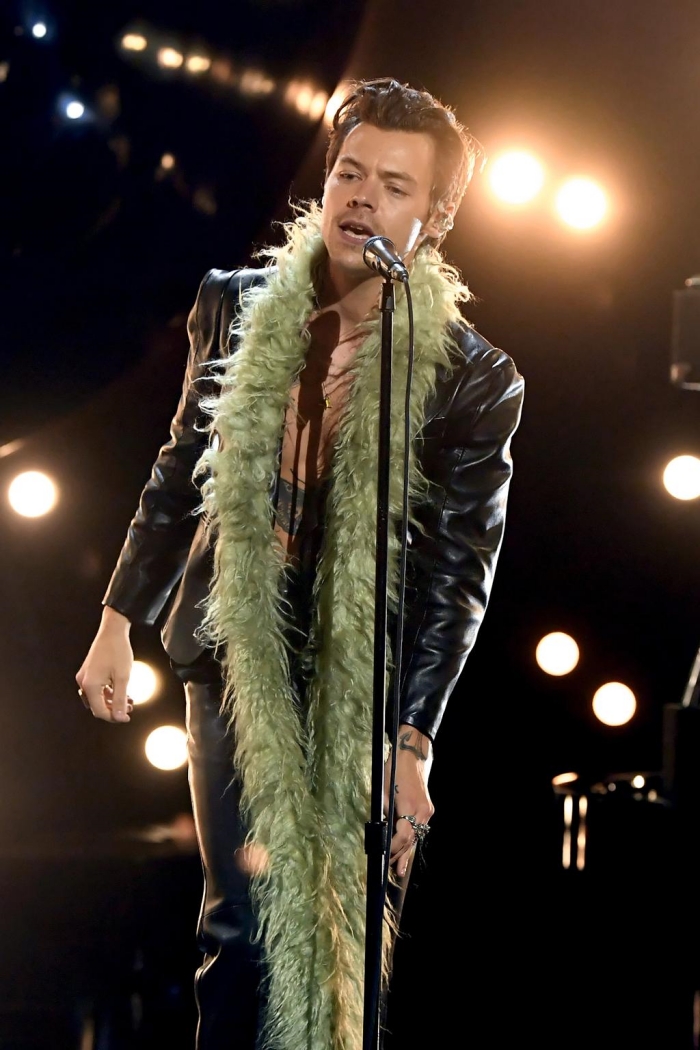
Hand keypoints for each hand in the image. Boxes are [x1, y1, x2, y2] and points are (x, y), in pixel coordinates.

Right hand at [75, 606, 133, 723]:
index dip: (114, 717)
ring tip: (128, 699)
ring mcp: (85, 676)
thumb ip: (120, 699)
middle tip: (129, 708)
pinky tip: (120, 690)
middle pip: (97, 706)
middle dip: (113, 709)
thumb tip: (119, 717)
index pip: (100, 711)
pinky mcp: (88, 671)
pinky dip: (108, 692)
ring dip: (111, 701)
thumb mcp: (123, 678)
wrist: (113, 630)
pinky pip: (97, 688)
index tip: (127, 717)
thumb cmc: (118, 650)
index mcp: (90, 686)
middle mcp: (83, 682)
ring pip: (97, 697)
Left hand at [384, 725, 433, 877]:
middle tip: (395, 871)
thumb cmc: (394, 770)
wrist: (412, 755)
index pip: (402, 835)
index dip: (393, 848)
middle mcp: (422, 811)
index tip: (385, 856)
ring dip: (408, 850)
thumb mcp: (383, 791)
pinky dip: (412, 838)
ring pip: (417, 835)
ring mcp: (427, 810)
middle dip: (402, 855)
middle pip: (412, 839)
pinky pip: (419, 827)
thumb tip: (380, 830)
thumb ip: (384, 812)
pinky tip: (407, 849)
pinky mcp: (427, 807)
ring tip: (402, 868)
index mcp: (410, 806)